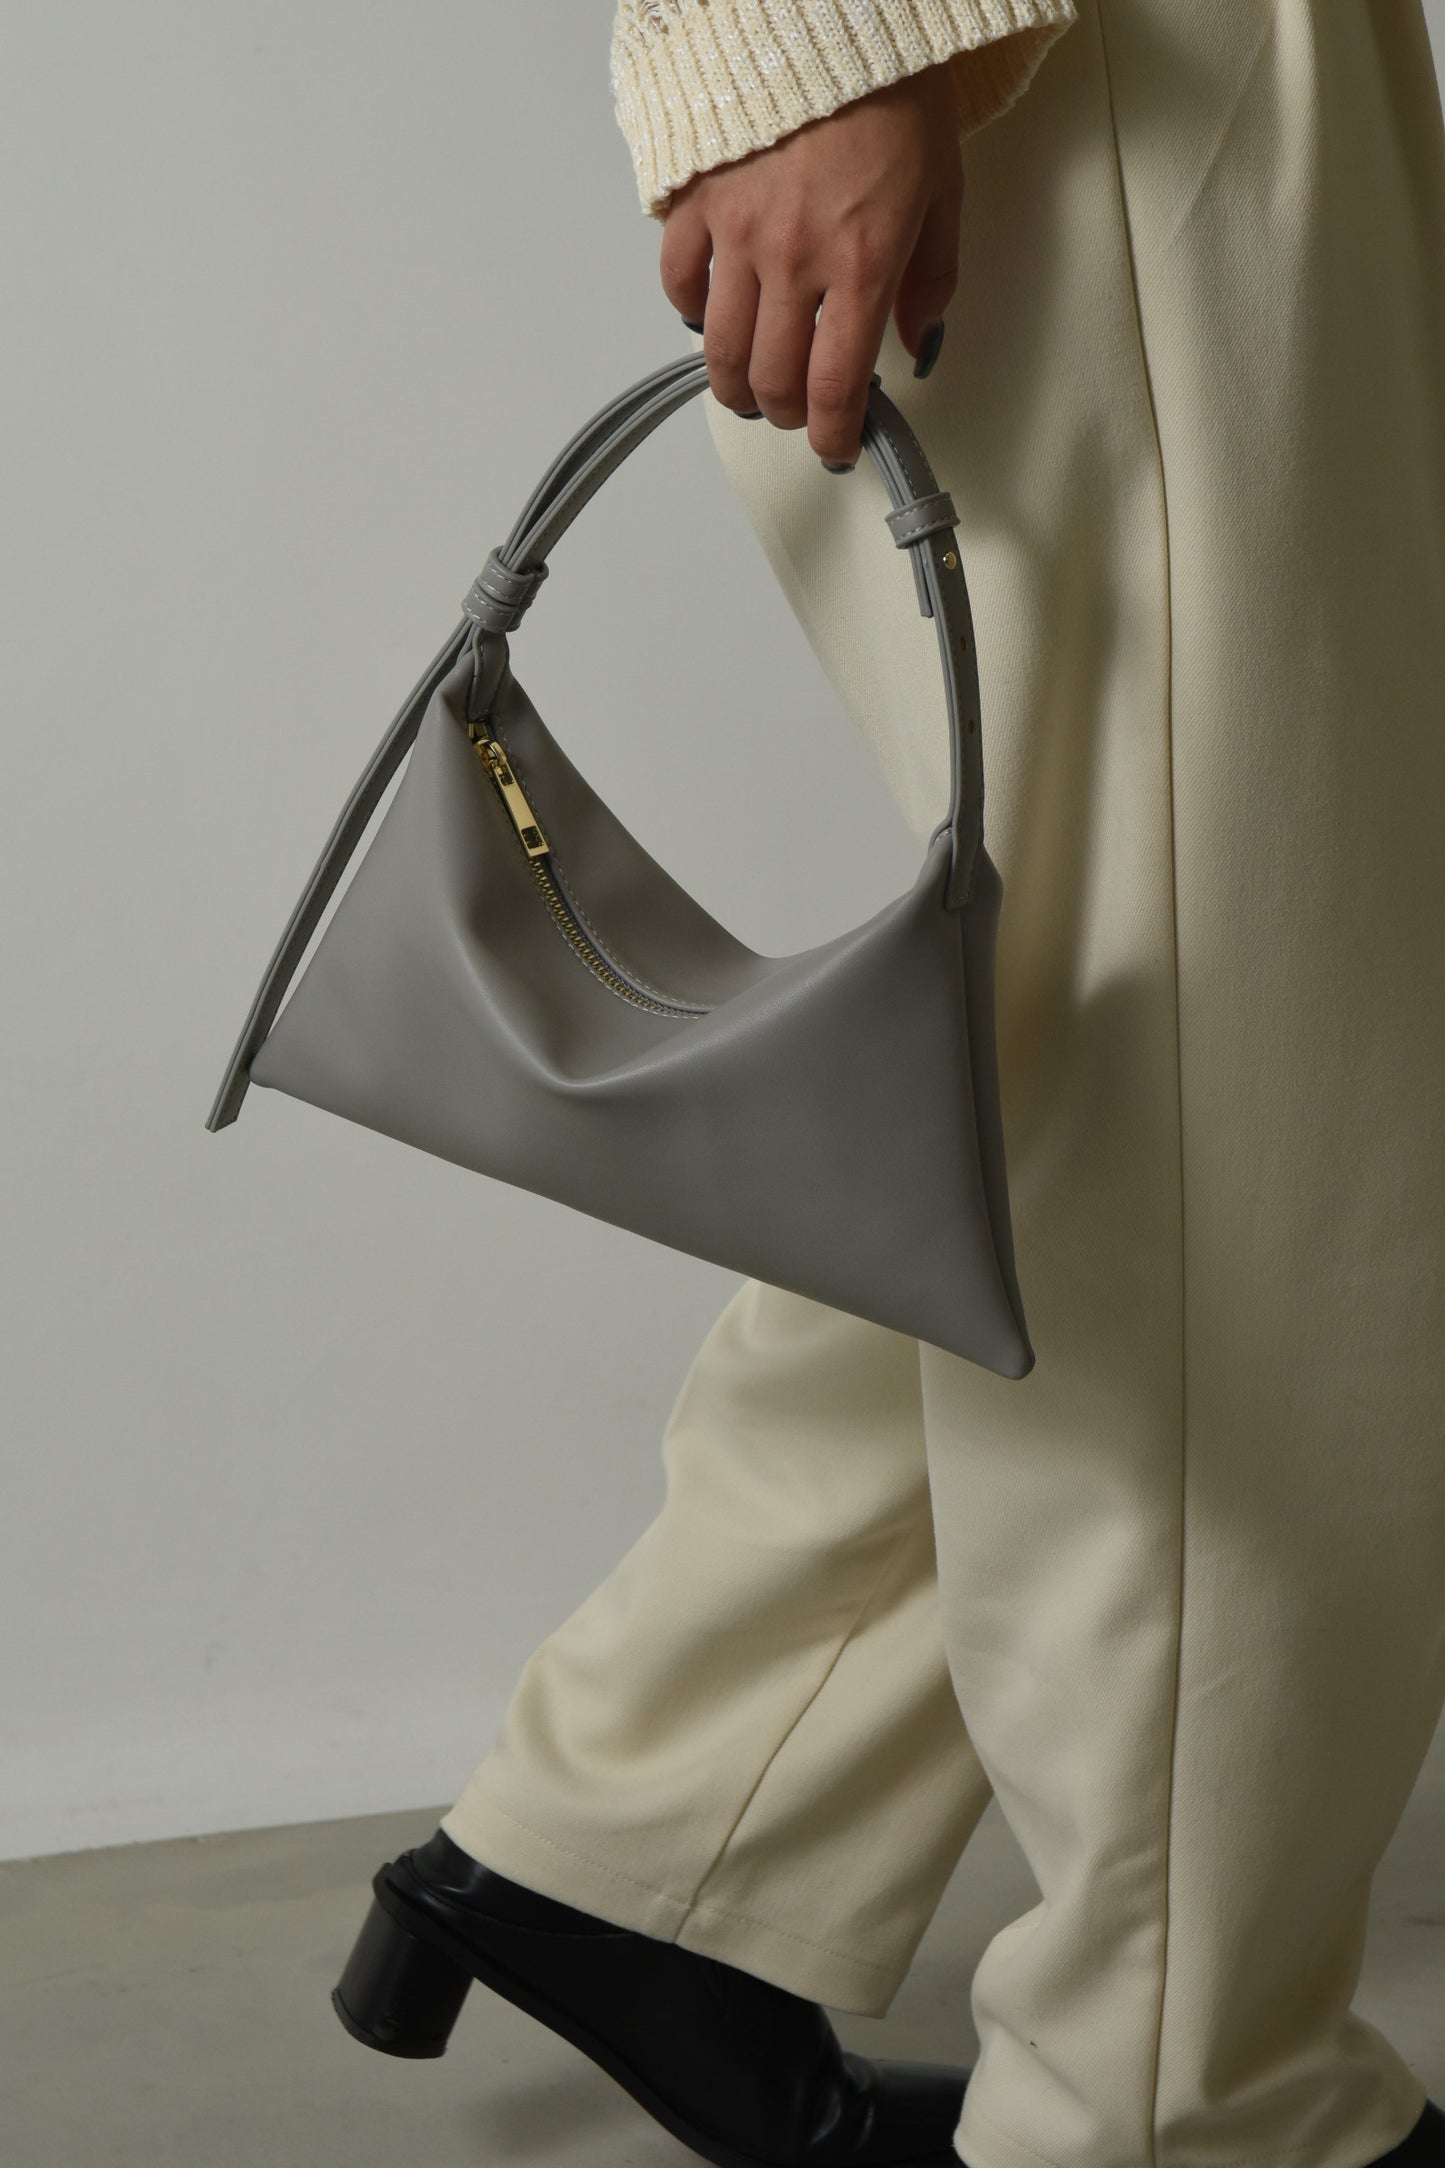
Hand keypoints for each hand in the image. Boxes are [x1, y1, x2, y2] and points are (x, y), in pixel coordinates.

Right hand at [658, 60, 963, 468]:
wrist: (835, 16)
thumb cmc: (893, 92)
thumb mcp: (942, 191)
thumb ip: (929, 279)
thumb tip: (915, 342)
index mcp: (860, 264)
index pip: (835, 387)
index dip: (833, 434)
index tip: (837, 444)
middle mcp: (793, 260)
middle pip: (772, 382)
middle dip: (787, 413)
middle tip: (799, 410)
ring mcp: (736, 234)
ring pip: (719, 350)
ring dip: (736, 384)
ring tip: (752, 384)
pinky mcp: (696, 202)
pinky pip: (677, 283)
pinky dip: (689, 314)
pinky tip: (708, 315)